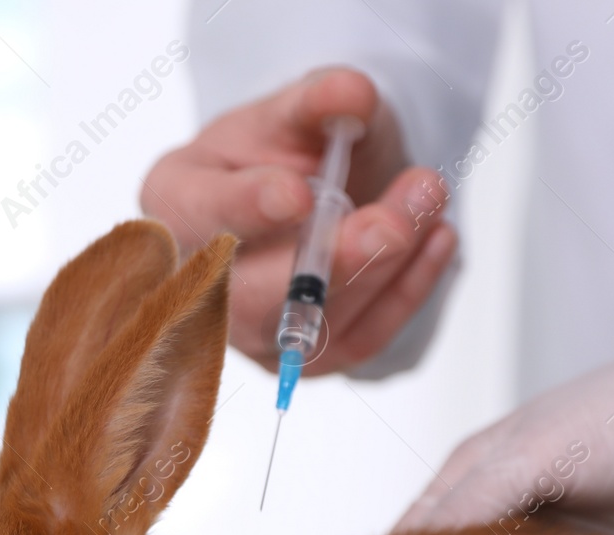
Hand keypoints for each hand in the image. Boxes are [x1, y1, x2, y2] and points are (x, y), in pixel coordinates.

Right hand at [140, 67, 455, 374]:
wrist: (312, 194)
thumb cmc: (282, 155)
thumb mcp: (294, 113)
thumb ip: (316, 102)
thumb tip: (350, 96)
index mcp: (177, 201)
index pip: (203, 217)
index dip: (248, 210)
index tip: (298, 195)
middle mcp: (196, 282)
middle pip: (251, 296)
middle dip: (329, 264)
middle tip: (389, 226)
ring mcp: (246, 332)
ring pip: (313, 324)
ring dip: (384, 267)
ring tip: (428, 200)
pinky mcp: (298, 359)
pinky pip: (356, 340)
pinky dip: (405, 292)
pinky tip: (436, 239)